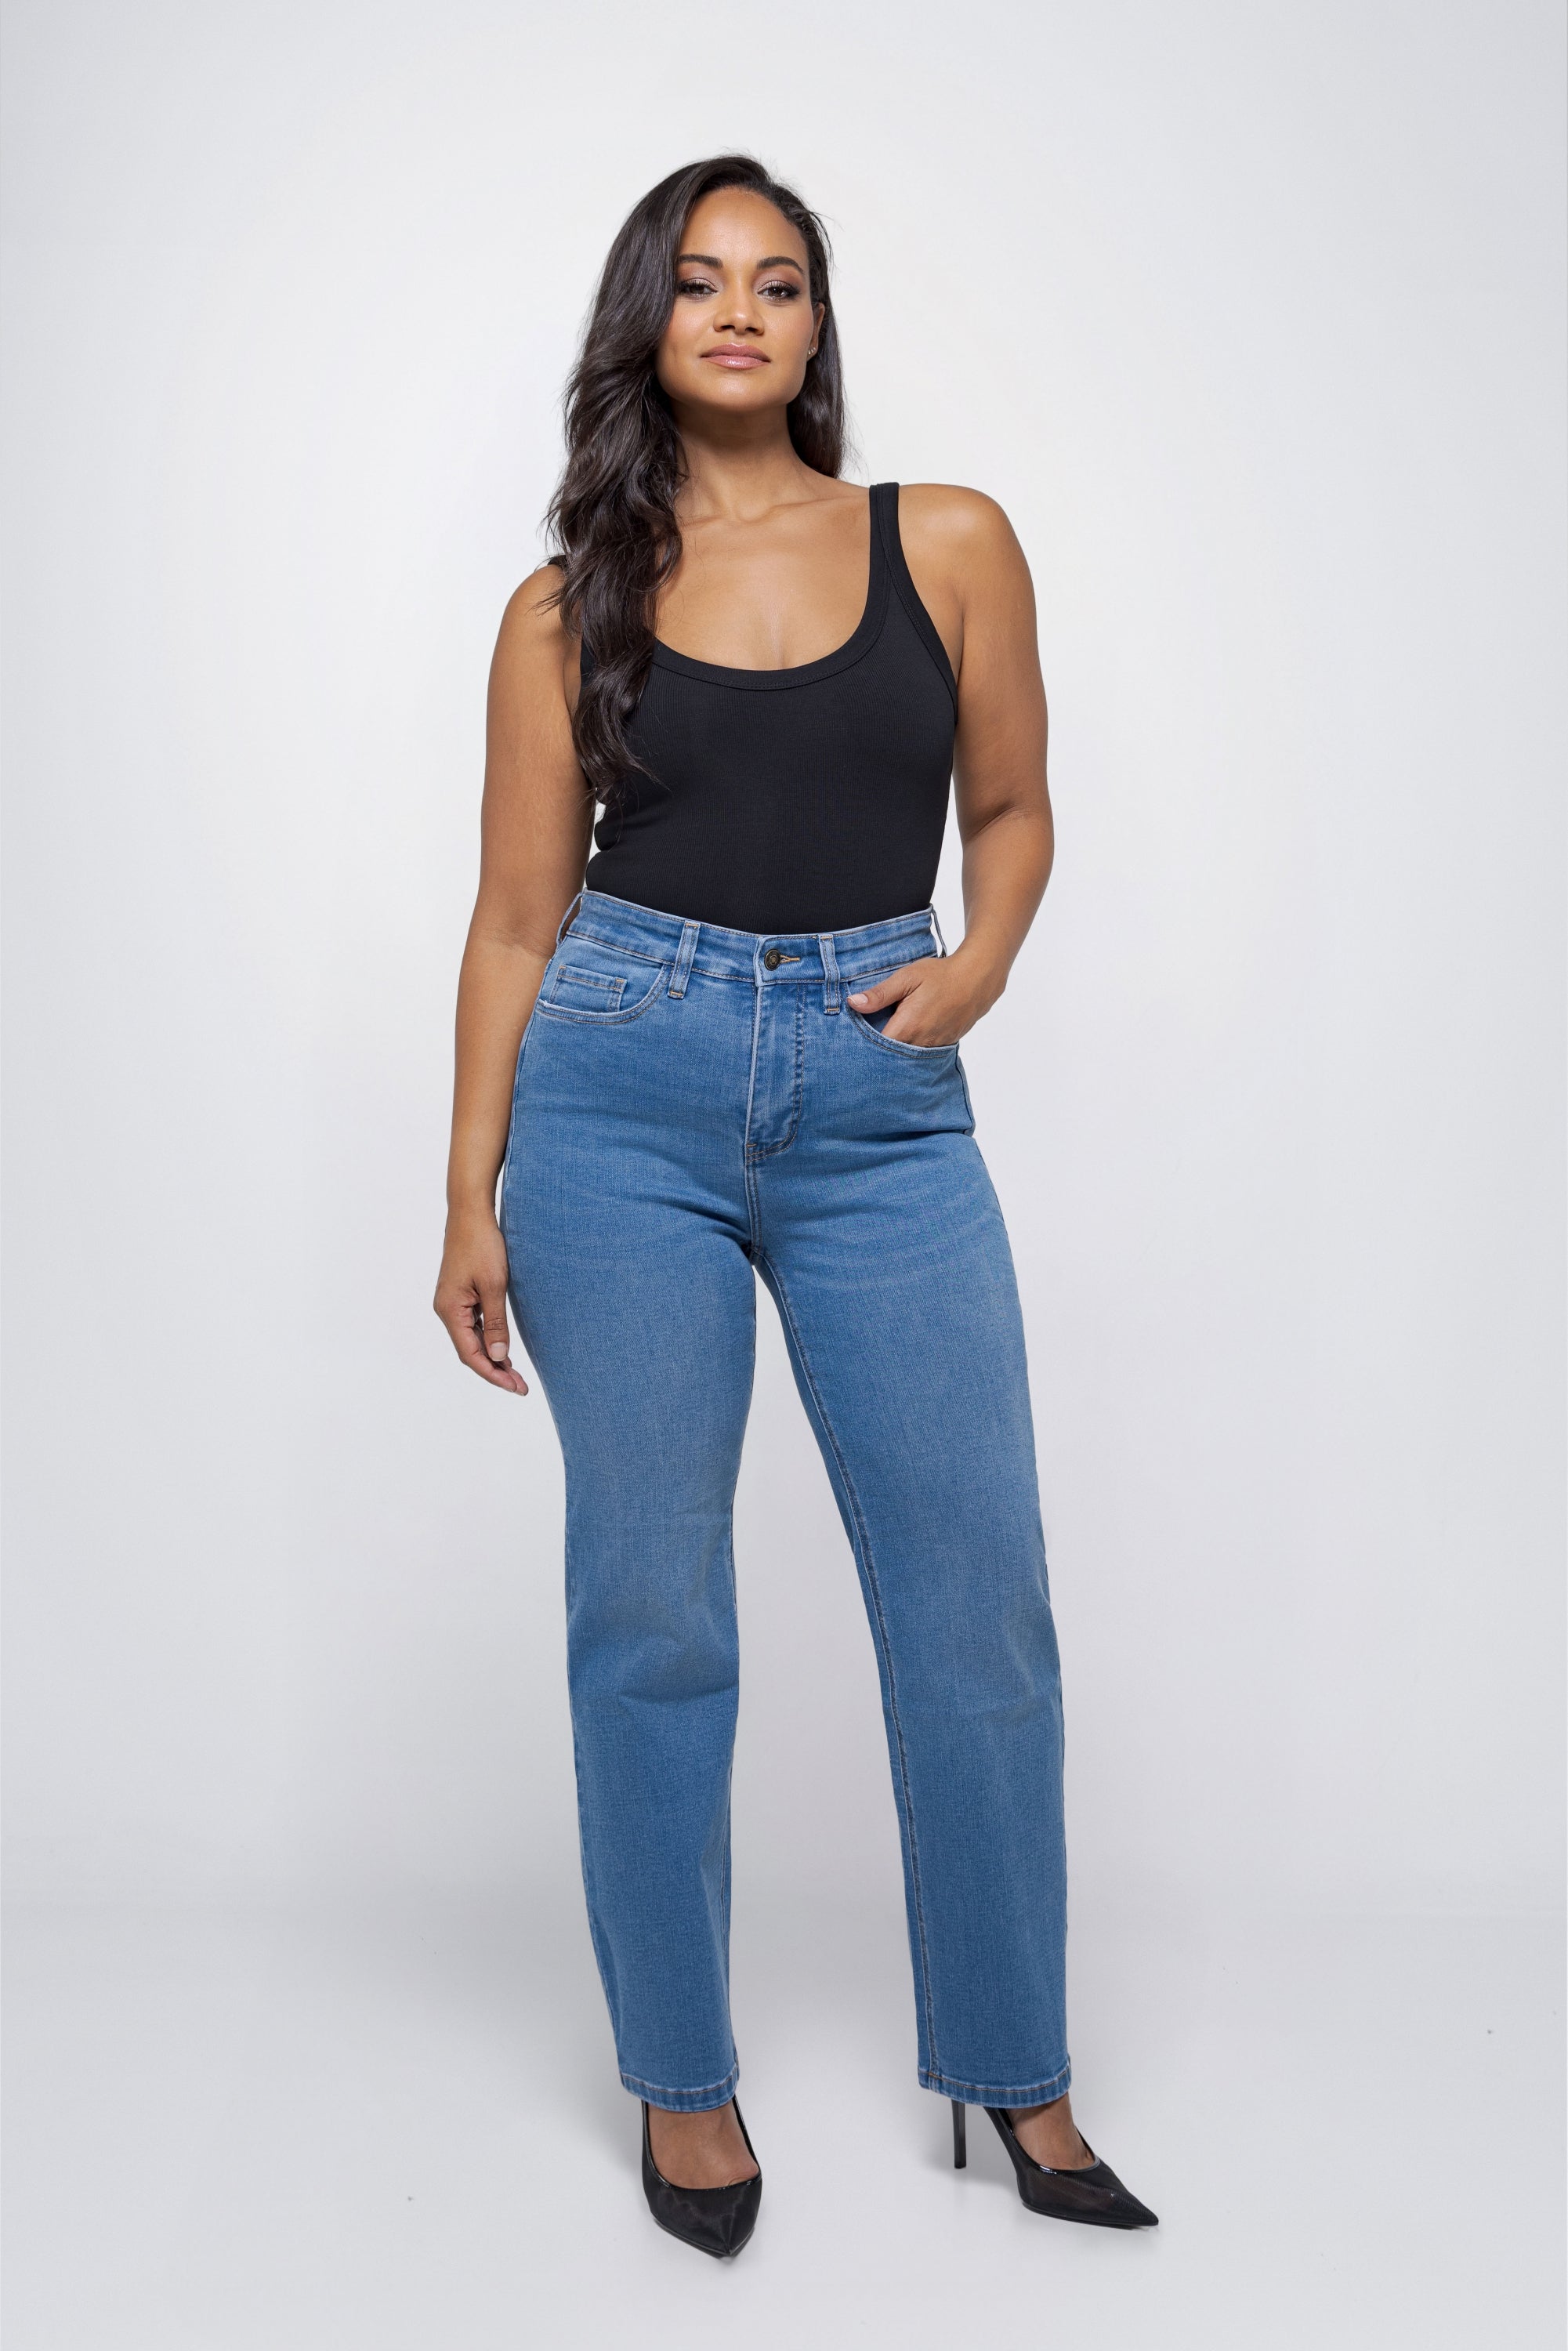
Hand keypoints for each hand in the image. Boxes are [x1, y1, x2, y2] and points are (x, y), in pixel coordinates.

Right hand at [434, 1209, 528, 1392]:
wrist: (471, 1213)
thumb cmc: (482, 1245)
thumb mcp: (494, 1286)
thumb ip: (496, 1323)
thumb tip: (497, 1356)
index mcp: (450, 1310)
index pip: (470, 1354)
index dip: (492, 1374)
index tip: (515, 1387)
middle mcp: (446, 1309)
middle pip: (469, 1350)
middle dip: (494, 1369)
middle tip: (520, 1386)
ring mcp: (452, 1302)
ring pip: (472, 1338)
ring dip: (492, 1356)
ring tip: (515, 1374)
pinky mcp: (460, 1294)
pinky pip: (473, 1324)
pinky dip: (488, 1338)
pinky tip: (503, 1347)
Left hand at [845, 946, 1002, 1047]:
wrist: (978, 979)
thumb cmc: (941, 975)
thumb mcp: (907, 977)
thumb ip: (879, 994)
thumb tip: (853, 1003)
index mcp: (908, 1027)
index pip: (876, 1048)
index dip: (863, 1044)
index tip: (854, 1036)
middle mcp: (921, 1043)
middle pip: (891, 1056)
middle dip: (878, 1050)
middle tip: (869, 1037)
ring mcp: (935, 1047)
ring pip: (907, 1057)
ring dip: (896, 1050)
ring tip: (889, 1035)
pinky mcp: (945, 1045)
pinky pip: (922, 1054)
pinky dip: (913, 1048)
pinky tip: (909, 1035)